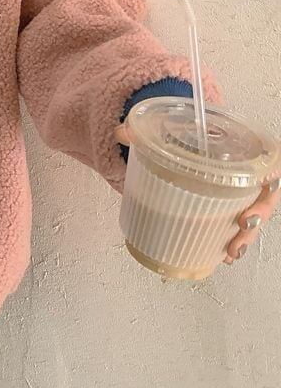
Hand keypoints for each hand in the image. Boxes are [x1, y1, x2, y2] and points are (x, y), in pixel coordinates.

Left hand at [115, 123, 280, 264]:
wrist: (182, 144)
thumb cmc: (185, 138)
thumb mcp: (166, 131)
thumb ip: (144, 131)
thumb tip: (122, 132)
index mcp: (239, 150)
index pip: (267, 162)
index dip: (270, 176)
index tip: (265, 185)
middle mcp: (244, 173)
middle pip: (264, 196)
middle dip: (259, 214)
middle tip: (243, 223)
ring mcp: (237, 195)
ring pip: (253, 217)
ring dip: (246, 237)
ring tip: (231, 251)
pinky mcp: (225, 210)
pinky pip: (235, 228)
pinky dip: (231, 242)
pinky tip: (223, 256)